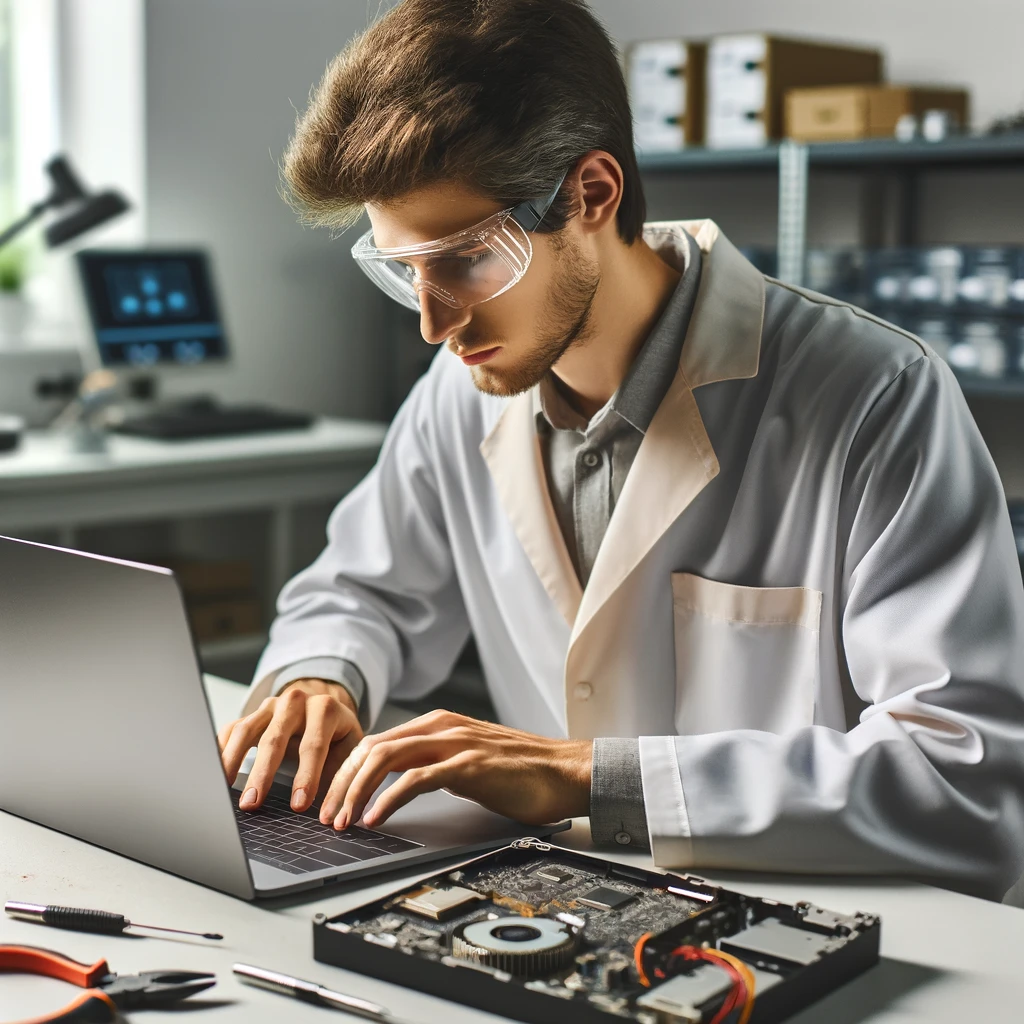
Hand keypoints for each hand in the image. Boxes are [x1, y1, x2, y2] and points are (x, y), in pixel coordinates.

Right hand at [217, 679, 362, 813]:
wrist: (325, 705)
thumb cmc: (338, 735)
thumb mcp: (350, 748)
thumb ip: (342, 776)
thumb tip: (332, 816)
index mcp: (325, 710)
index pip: (314, 745)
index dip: (307, 776)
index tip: (299, 806)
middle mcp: (295, 702)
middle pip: (275, 738)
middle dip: (262, 773)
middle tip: (252, 804)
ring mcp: (270, 706)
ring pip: (246, 730)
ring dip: (232, 762)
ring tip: (223, 791)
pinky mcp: (252, 714)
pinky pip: (231, 729)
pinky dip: (220, 750)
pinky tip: (212, 772)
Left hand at [317, 710, 591, 829]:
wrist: (567, 771)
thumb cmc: (521, 771)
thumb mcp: (466, 761)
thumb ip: (435, 764)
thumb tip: (398, 784)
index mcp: (438, 724)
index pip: (375, 742)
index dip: (346, 772)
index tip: (331, 802)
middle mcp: (442, 727)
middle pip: (372, 748)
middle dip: (340, 783)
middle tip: (326, 816)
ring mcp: (456, 743)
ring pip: (386, 758)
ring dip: (356, 791)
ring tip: (343, 821)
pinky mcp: (470, 765)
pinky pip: (417, 779)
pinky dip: (388, 799)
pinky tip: (375, 818)